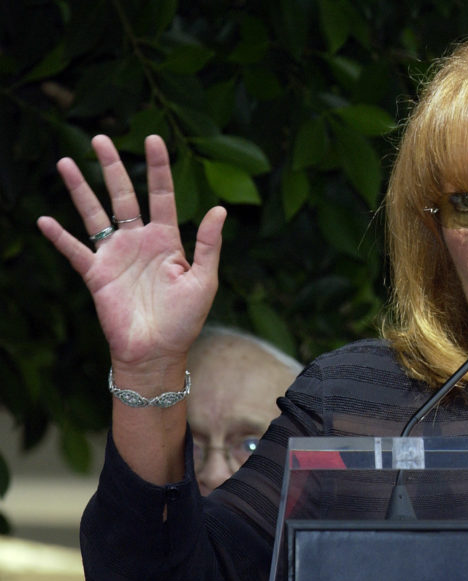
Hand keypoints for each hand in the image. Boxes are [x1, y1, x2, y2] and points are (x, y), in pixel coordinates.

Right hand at [37, 135, 225, 370]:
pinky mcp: (96, 275)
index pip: (162, 195)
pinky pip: (75, 251)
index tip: (153, 139)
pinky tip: (44, 220)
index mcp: (168, 240)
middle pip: (123, 196)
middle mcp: (139, 242)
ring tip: (65, 161)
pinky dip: (60, 237)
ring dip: (80, 190)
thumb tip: (219, 209)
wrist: (157, 352)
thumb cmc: (185, 319)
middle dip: (112, 167)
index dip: (158, 168)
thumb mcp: (204, 281)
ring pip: (94, 215)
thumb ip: (209, 245)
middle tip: (100, 138)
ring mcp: (115, 256)